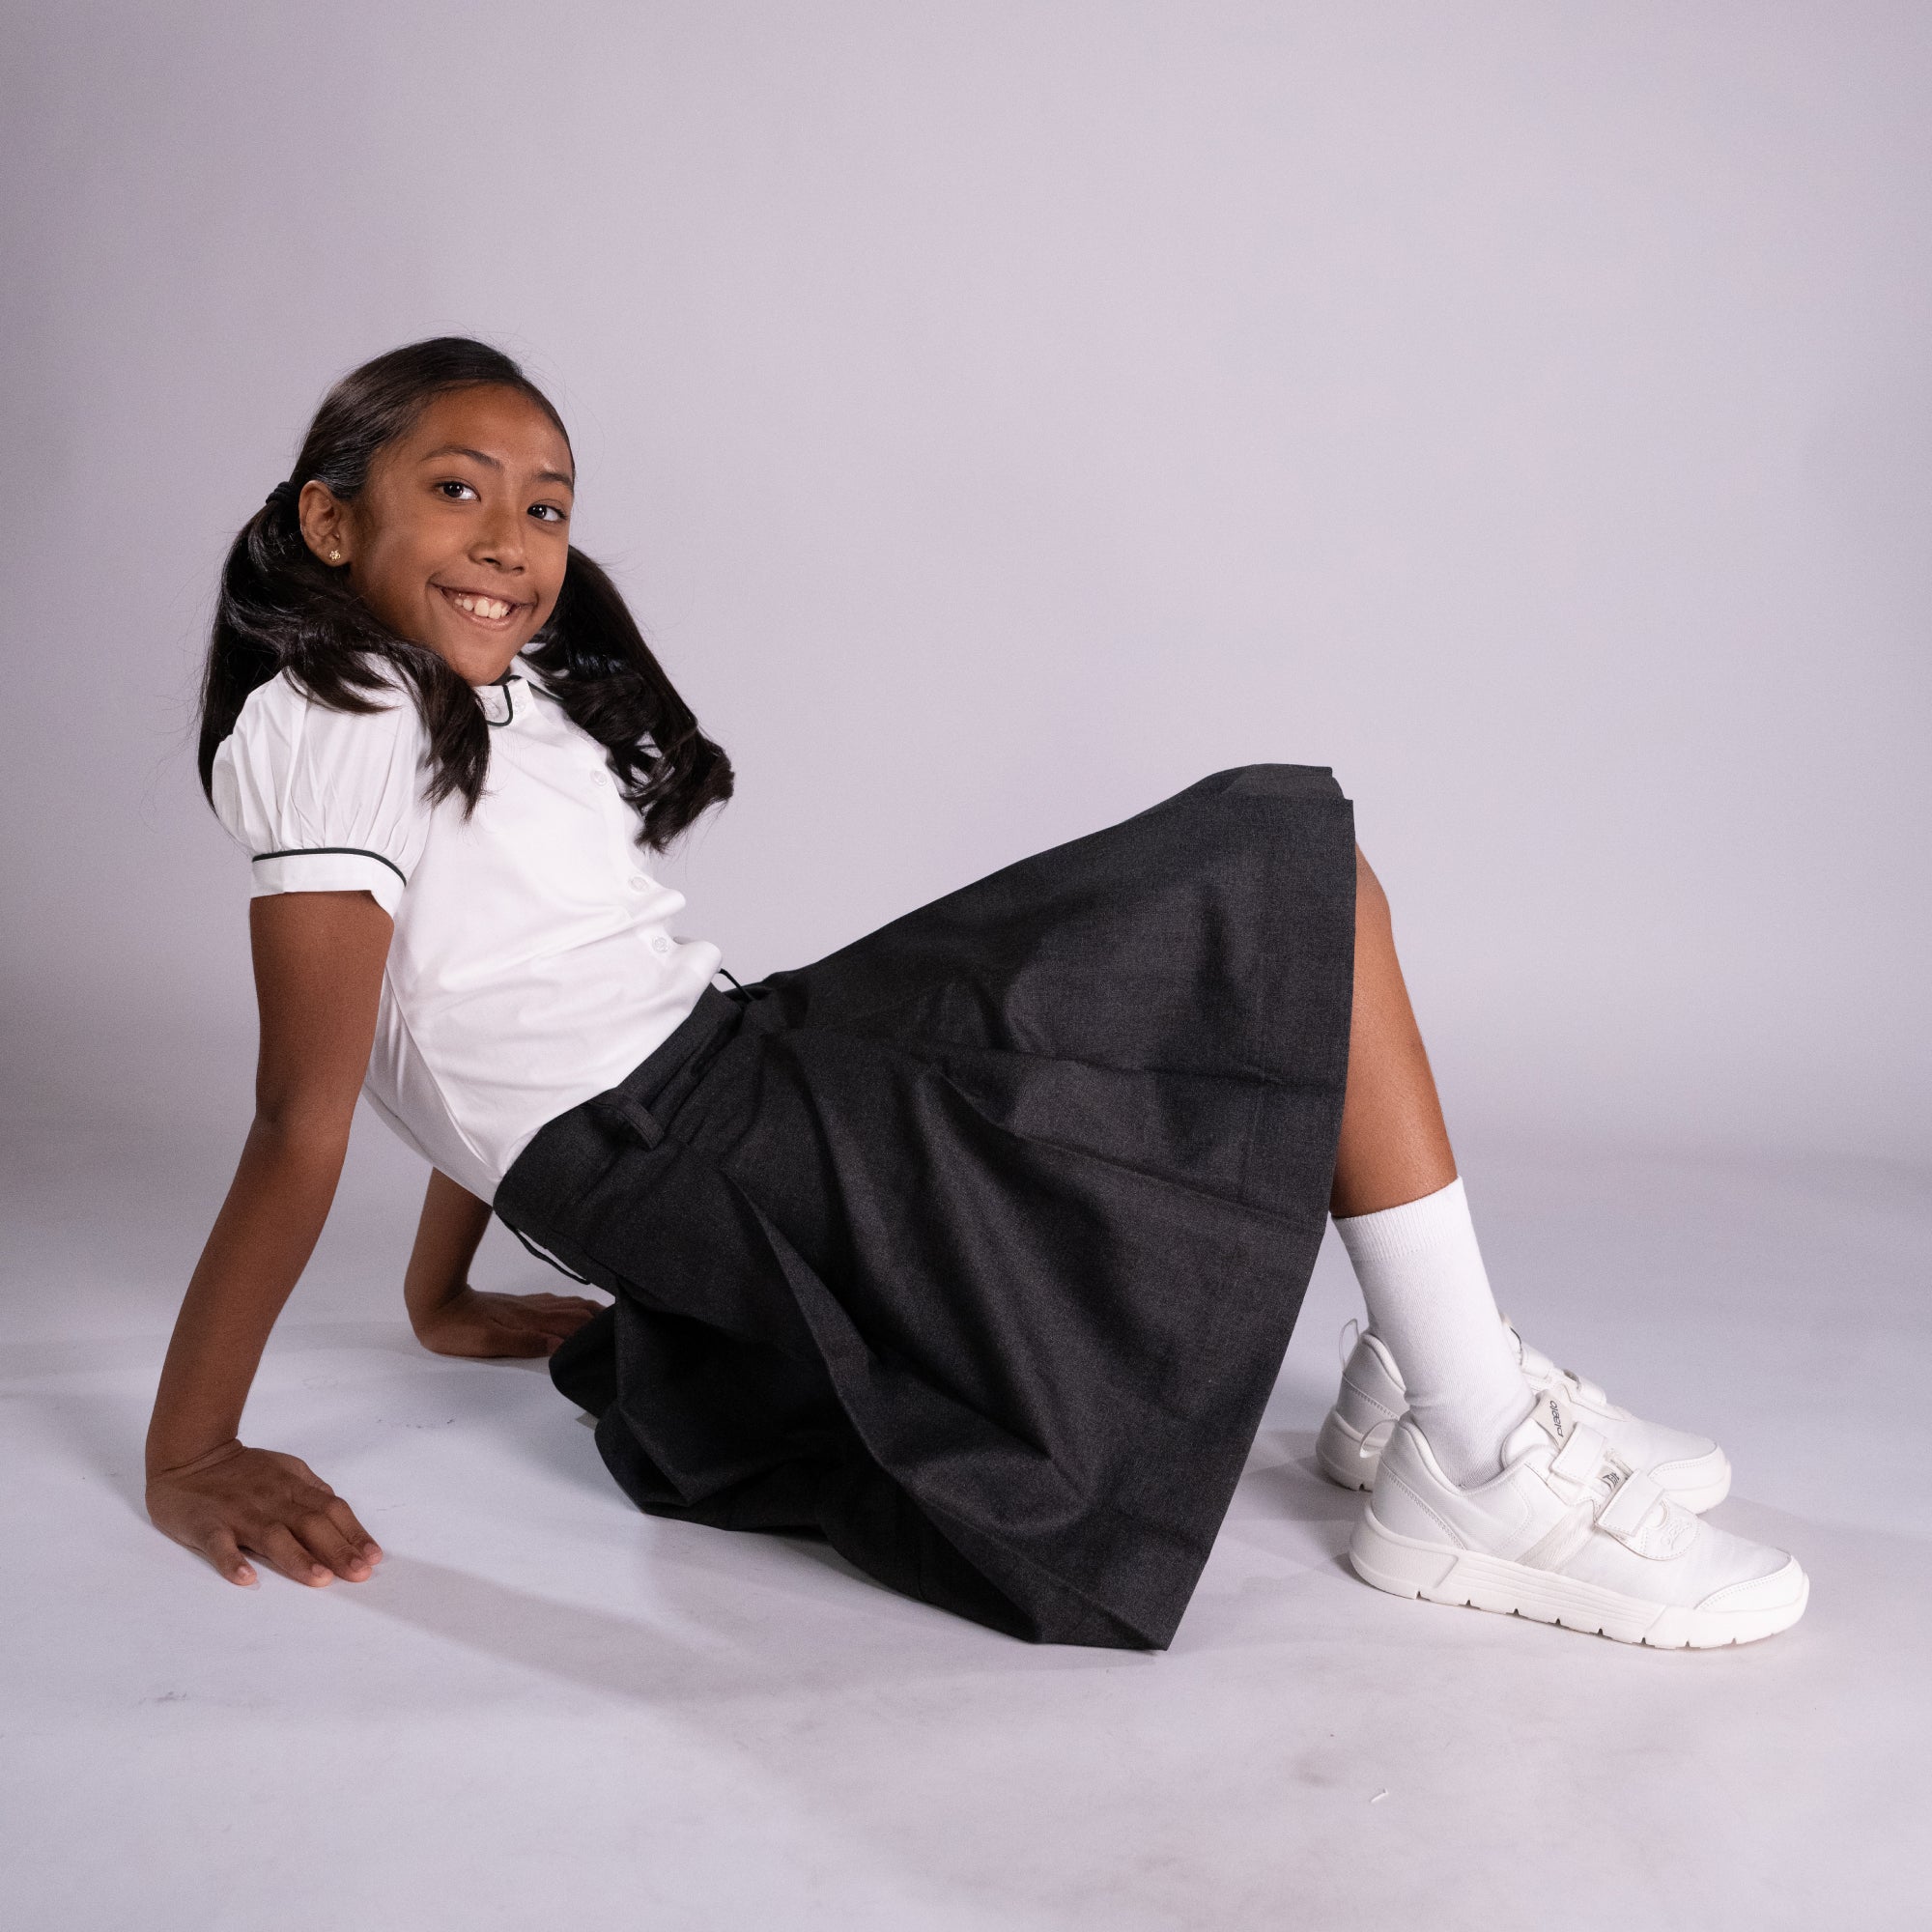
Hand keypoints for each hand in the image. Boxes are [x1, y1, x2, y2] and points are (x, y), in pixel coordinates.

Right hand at [147, 1440, 381, 1588]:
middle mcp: (271, 1500)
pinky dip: (232, 1561)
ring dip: (298, 1558)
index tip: (373, 1557)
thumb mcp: (286, 1469)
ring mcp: (239, 1513)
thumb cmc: (242, 1471)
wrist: (189, 1457)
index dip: (353, 1533)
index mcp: (292, 1487)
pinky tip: (246, 1578)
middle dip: (337, 1549)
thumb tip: (337, 1508)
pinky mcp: (207, 1525)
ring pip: (273, 1536)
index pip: (331, 1510)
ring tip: (320, 1579)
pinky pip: (220, 1545)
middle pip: (310, 1524)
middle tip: (359, 1574)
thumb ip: (311, 1490)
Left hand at [411, 1285, 603, 1358]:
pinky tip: (579, 1308)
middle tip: (624, 1329)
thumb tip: (557, 1346)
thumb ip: (523, 1343)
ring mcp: (529, 1304)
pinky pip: (557, 1301)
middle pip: (577, 1312)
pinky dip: (575, 1305)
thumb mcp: (487, 1343)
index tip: (616, 1339)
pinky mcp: (521, 1302)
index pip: (571, 1325)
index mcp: (530, 1321)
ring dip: (591, 1311)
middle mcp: (535, 1310)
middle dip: (601, 1319)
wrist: (437, 1301)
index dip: (593, 1332)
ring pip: (570, 1304)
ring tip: (611, 1319)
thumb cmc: (458, 1330)